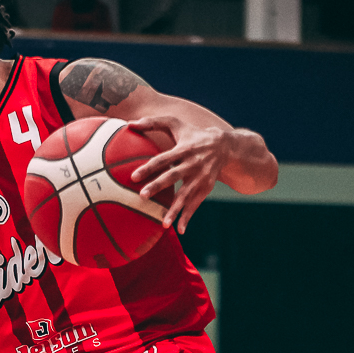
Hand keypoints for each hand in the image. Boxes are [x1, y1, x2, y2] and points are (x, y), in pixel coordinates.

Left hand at [125, 116, 233, 233]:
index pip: (162, 159)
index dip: (148, 168)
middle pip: (173, 176)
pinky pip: (195, 204)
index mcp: (183, 149)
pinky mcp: (206, 188)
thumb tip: (129, 124)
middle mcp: (192, 164)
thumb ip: (153, 122)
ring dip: (175, 209)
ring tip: (163, 223)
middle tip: (142, 196)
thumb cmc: (193, 134)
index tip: (133, 177)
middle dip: (158, 186)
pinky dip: (188, 217)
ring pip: (186, 195)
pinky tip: (179, 230)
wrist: (224, 147)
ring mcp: (200, 178)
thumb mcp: (176, 124)